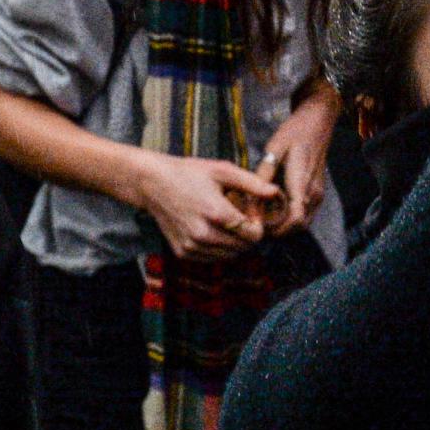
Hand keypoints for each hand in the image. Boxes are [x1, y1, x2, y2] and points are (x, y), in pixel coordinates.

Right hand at [134, 154, 281, 259]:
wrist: (153, 184)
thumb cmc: (189, 173)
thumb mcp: (222, 170)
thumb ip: (252, 183)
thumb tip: (276, 192)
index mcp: (216, 213)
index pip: (253, 235)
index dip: (258, 226)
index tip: (252, 213)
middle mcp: (204, 234)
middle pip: (243, 247)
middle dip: (248, 235)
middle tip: (241, 217)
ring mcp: (192, 246)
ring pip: (229, 256)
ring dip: (235, 244)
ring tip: (227, 222)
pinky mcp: (183, 253)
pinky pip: (212, 259)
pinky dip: (219, 249)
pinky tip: (214, 230)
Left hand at [259, 85, 340, 234]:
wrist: (317, 122)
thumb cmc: (295, 132)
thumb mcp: (274, 148)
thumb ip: (264, 173)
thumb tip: (251, 197)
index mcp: (302, 182)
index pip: (295, 218)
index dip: (277, 228)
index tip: (259, 224)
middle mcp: (314, 193)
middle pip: (298, 226)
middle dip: (278, 230)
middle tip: (257, 222)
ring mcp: (318, 194)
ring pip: (304, 223)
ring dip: (286, 226)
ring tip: (264, 217)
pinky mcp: (318, 192)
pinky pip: (306, 214)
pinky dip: (292, 219)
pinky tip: (276, 209)